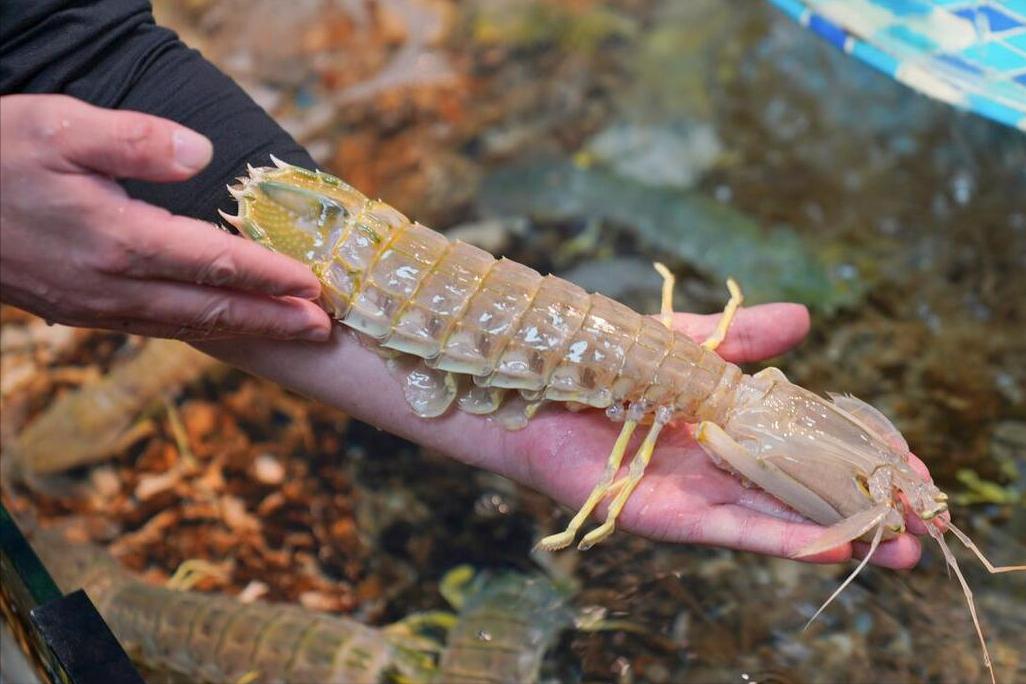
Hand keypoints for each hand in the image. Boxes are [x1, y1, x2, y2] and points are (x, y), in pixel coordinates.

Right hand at [0, 94, 330, 340]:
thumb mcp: (59, 126)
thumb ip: (136, 141)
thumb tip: (203, 152)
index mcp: (117, 239)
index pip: (215, 262)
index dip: (270, 275)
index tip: (314, 285)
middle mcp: (111, 285)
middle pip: (210, 307)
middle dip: (272, 319)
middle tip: (322, 328)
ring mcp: (92, 306)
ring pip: (185, 324)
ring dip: (243, 331)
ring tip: (287, 333)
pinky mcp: (76, 310)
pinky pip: (153, 325)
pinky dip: (198, 328)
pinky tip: (218, 325)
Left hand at [197, 303, 927, 568]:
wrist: (498, 364)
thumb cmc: (574, 348)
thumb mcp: (670, 340)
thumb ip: (734, 340)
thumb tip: (806, 320)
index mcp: (707, 426)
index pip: (796, 448)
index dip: (851, 457)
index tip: (910, 463)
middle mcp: (693, 465)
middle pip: (787, 493)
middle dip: (854, 507)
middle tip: (926, 522)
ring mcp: (667, 490)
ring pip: (759, 520)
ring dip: (826, 533)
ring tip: (895, 546)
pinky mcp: (635, 506)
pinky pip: (708, 527)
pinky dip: (765, 535)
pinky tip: (822, 541)